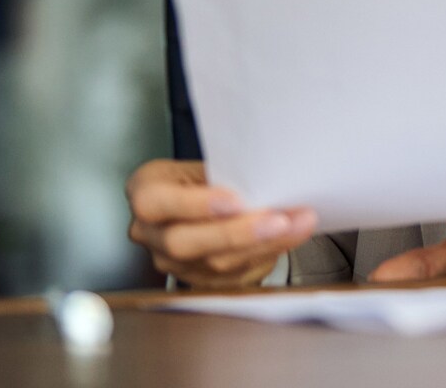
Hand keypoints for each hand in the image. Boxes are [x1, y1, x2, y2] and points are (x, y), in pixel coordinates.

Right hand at [125, 159, 318, 288]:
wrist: (205, 202)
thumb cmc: (204, 178)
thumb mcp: (206, 164)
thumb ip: (225, 174)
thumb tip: (266, 177)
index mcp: (146, 192)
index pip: (156, 202)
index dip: (195, 205)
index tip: (235, 200)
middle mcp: (151, 233)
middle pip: (185, 242)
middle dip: (237, 233)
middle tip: (279, 220)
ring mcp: (171, 262)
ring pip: (214, 263)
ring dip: (264, 245)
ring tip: (299, 225)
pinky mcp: (197, 280)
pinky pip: (234, 275)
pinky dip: (267, 254)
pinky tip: (290, 238)